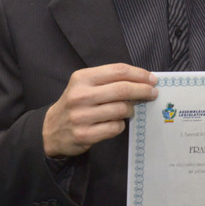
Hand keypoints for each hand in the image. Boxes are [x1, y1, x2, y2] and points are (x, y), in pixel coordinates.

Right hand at [42, 64, 157, 157]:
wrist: (51, 129)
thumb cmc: (76, 104)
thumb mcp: (85, 85)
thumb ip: (109, 80)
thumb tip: (143, 80)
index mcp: (82, 78)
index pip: (118, 71)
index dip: (139, 74)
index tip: (152, 79)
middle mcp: (80, 95)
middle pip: (122, 89)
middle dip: (143, 90)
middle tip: (153, 93)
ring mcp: (81, 116)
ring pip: (121, 109)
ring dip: (131, 110)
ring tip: (129, 110)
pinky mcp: (84, 135)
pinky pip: (115, 128)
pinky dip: (120, 125)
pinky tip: (116, 123)